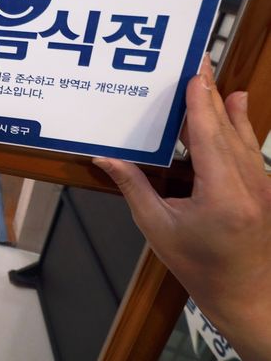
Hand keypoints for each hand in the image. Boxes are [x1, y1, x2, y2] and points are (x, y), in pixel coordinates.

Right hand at [93, 54, 270, 358]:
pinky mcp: (266, 190)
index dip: (200, 103)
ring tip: (214, 79)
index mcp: (222, 193)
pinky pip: (250, 149)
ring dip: (226, 108)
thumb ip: (134, 187)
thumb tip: (105, 158)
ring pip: (243, 137)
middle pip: (227, 129)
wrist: (246, 296)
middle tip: (199, 64)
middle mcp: (250, 184)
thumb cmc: (199, 266)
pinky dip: (239, 126)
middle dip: (211, 95)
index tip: (194, 74)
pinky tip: (237, 107)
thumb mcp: (158, 228)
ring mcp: (263, 186)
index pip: (209, 135)